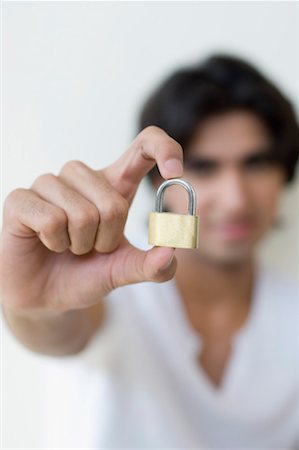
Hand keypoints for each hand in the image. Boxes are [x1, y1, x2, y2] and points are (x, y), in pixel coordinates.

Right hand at [0, 126, 183, 314]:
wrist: (47, 296)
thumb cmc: (85, 274)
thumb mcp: (123, 270)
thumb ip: (152, 266)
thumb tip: (170, 252)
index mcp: (113, 184)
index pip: (143, 146)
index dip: (164, 149)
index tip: (175, 171)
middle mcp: (82, 177)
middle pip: (114, 202)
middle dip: (107, 240)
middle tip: (91, 247)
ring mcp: (49, 184)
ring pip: (82, 213)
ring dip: (80, 244)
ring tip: (68, 246)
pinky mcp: (21, 199)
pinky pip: (51, 219)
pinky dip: (55, 243)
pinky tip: (47, 243)